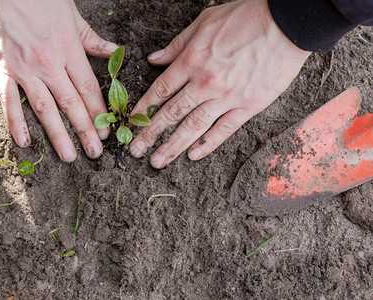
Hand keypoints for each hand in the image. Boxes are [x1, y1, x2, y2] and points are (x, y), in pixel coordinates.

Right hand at [0, 0, 118, 161]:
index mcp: (69, 50)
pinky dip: (16, 123)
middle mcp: (49, 64)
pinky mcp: (1, 71)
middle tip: (96, 153)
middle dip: (86, 131)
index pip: (89, 89)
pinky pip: (9, 102)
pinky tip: (25, 142)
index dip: (100, 112)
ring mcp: (24, 70)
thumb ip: (91, 38)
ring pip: (46, 109)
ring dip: (59, 135)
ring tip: (70, 156)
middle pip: (72, 104)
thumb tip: (115, 51)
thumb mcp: (71, 14)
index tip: (108, 130)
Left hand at [129, 0, 310, 167]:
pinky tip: (193, 156)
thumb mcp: (204, 21)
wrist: (288, 23)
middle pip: (172, 113)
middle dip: (150, 134)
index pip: (161, 90)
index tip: (131, 122)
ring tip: (157, 162)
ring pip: (193, 127)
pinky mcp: (248, 106)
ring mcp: (227, 97)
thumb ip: (177, 44)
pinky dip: (208, 144)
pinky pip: (224, 130)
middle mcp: (205, 82)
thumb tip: (153, 59)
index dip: (143, 108)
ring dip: (173, 146)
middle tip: (135, 151)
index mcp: (192, 60)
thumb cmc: (246, 17)